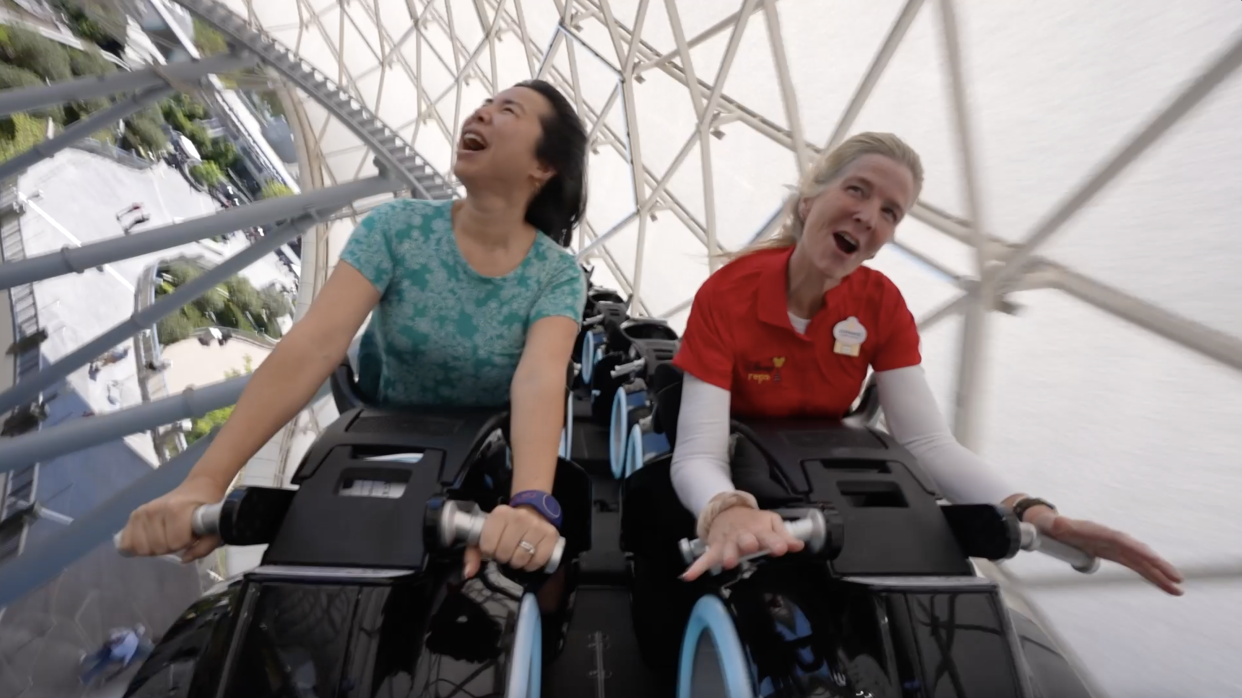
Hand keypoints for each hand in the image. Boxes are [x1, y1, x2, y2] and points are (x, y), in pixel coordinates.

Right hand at [117, 476, 224, 562]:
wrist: (197, 487)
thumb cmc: (206, 507)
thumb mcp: (214, 527)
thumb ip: (204, 547)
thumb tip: (184, 559)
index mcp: (175, 511)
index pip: (174, 543)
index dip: (185, 543)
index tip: (192, 534)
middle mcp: (154, 510)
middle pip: (157, 547)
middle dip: (169, 547)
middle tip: (178, 535)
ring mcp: (142, 512)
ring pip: (141, 547)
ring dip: (155, 547)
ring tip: (165, 536)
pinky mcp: (134, 515)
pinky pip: (126, 541)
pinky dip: (136, 546)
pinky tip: (148, 540)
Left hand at [462, 504, 558, 577]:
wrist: (532, 512)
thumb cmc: (505, 527)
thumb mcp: (485, 534)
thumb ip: (473, 553)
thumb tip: (468, 573)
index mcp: (500, 514)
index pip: (488, 545)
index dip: (489, 551)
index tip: (493, 548)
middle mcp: (520, 517)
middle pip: (505, 553)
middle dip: (503, 557)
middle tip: (506, 553)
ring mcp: (537, 525)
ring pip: (521, 558)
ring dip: (517, 562)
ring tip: (516, 555)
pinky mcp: (551, 535)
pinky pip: (538, 560)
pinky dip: (531, 565)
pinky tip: (528, 558)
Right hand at [682, 506, 804, 581]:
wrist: (728, 509)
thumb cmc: (754, 521)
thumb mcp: (771, 522)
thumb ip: (785, 535)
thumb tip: (799, 546)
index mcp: (759, 529)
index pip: (770, 535)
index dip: (776, 541)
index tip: (782, 548)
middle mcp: (743, 535)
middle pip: (744, 539)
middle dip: (746, 543)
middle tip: (750, 547)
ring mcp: (727, 541)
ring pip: (726, 548)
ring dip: (726, 554)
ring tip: (728, 563)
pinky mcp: (714, 547)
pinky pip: (705, 558)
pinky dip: (696, 567)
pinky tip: (688, 576)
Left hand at [1030, 510, 1183, 595]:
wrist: (1053, 526)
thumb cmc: (1053, 526)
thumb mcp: (1053, 526)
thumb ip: (1057, 526)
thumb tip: (1057, 525)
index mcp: (1101, 533)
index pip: (1123, 542)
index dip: (1138, 550)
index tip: (1152, 559)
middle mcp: (1113, 540)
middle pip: (1140, 554)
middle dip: (1158, 566)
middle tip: (1178, 579)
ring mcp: (1116, 549)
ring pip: (1143, 564)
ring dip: (1160, 577)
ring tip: (1178, 591)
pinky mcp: (1116, 557)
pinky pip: (1137, 568)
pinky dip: (1151, 577)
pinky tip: (1165, 587)